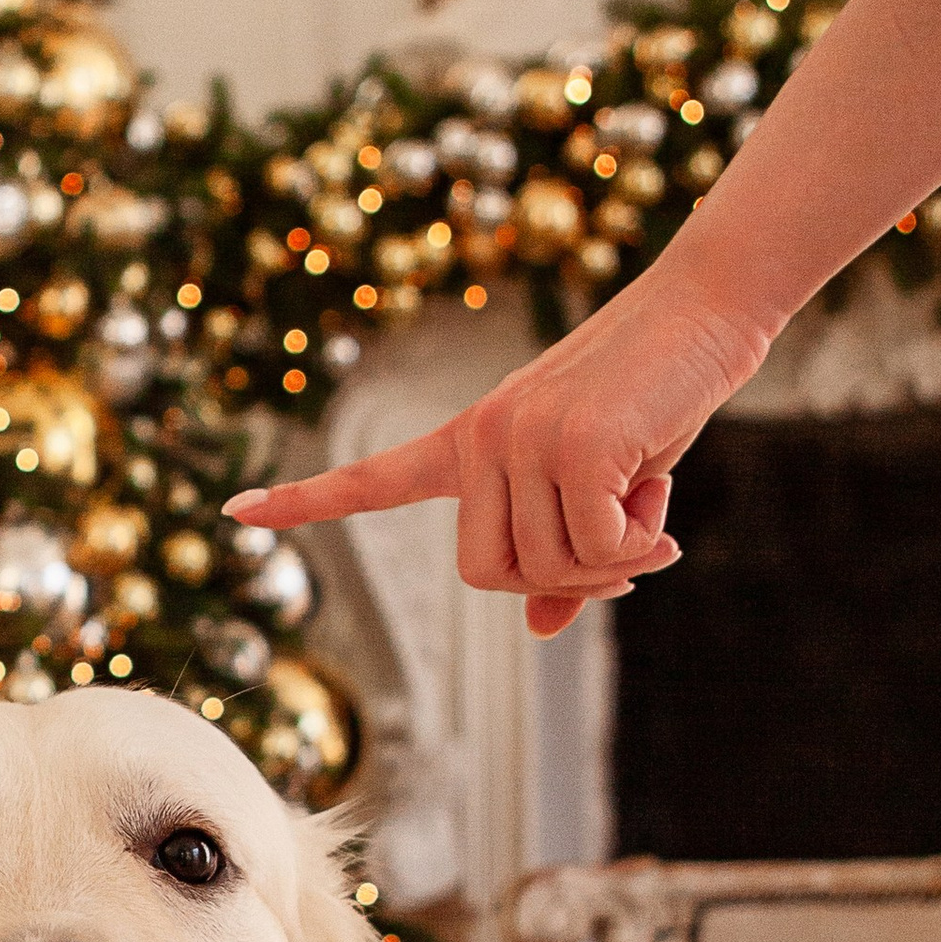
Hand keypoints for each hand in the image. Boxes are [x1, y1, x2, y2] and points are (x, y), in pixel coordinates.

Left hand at [223, 263, 771, 634]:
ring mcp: (519, 438)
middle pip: (487, 575)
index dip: (306, 501)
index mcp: (468, 442)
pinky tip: (660, 494)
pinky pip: (598, 549)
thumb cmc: (650, 401)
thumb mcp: (600, 487)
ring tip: (648, 498)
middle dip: (563, 580)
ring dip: (615, 558)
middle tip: (626, 547)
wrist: (705, 313)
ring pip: (546, 568)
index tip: (236, 511)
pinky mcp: (572, 444)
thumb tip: (538, 628)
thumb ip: (563, 552)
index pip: (372, 479)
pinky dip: (638, 545)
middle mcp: (479, 438)